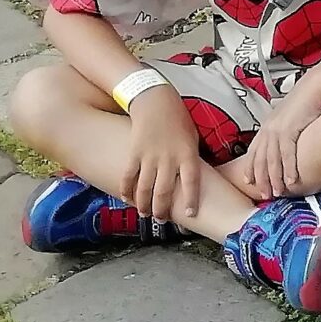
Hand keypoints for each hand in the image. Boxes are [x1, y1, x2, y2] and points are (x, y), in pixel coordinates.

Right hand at [121, 86, 201, 224]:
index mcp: (187, 154)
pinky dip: (127, 189)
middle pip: (165, 191)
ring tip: (145, 214)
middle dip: (162, 209)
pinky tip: (127, 198)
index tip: (191, 214)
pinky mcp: (133, 153)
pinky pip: (128, 175)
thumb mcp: (193, 139)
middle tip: (161, 219)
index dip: (191, 200)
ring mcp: (150, 156)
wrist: (156, 101)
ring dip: (144, 204)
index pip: (192, 182)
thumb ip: (191, 159)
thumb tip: (193, 179)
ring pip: (145, 187)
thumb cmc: (178, 120)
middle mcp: (169, 158)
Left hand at [244, 80, 320, 199]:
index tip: (249, 181)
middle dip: (261, 179)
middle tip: (264, 194)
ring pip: (272, 159)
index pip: (254, 151)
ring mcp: (277, 130)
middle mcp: (268, 129)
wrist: (314, 87)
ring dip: (273, 178)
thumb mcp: (290, 115)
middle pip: (260, 159)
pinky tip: (290, 180)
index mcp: (268, 126)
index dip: (251, 168)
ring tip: (276, 192)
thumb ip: (285, 128)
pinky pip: (287, 154)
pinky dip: (288, 168)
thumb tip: (288, 138)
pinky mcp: (289, 130)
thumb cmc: (306, 99)